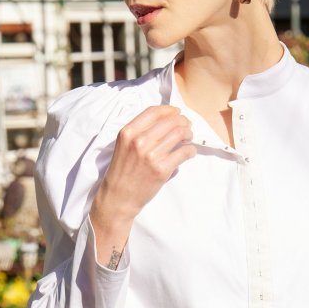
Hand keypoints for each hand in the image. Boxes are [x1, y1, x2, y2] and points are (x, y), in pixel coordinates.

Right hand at [90, 105, 195, 263]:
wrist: (118, 197)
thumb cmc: (122, 171)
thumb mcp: (123, 145)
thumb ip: (140, 132)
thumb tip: (167, 120)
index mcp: (128, 133)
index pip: (154, 112)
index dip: (169, 110)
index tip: (177, 112)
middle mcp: (138, 141)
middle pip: (170, 121)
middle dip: (183, 122)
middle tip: (187, 127)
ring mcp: (150, 156)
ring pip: (180, 134)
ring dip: (188, 134)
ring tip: (188, 138)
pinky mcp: (161, 169)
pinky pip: (184, 152)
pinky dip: (190, 150)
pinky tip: (188, 152)